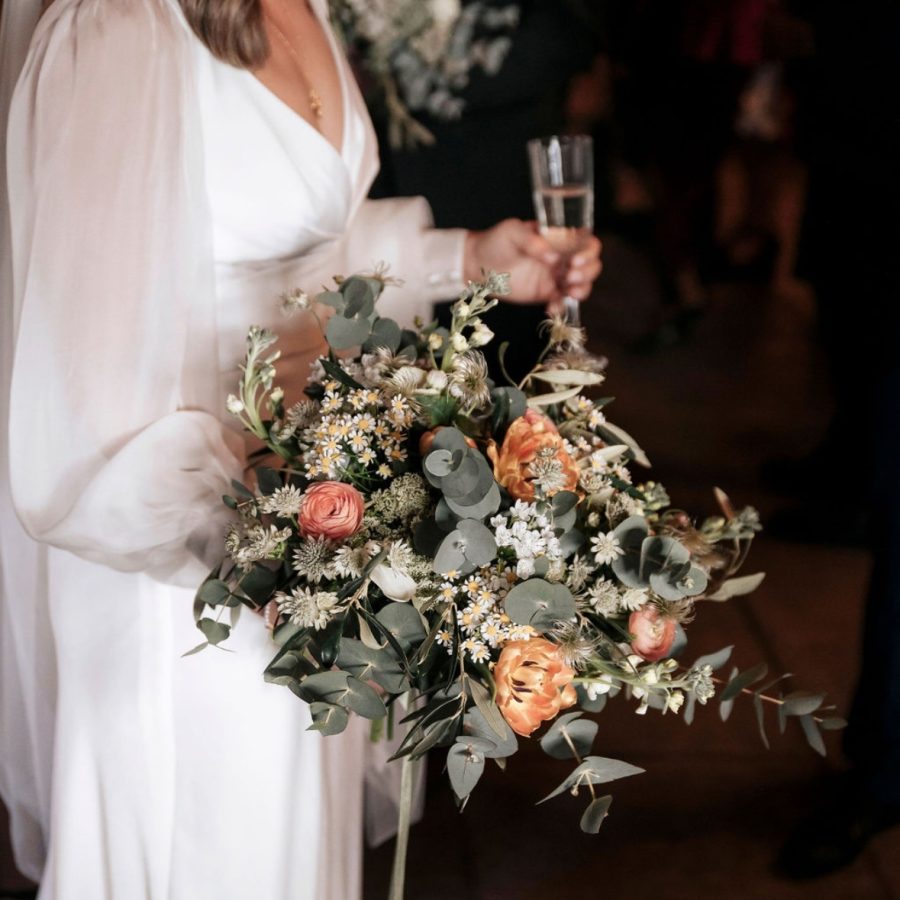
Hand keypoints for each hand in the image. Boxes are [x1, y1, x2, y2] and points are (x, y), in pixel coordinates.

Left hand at [463, 219, 601, 306]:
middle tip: (568, 276)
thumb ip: (532, 240)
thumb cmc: (495, 241)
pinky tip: (551, 308)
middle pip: (591, 264)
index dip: (588, 251)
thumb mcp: (512, 231)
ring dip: (582, 289)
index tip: (574, 260)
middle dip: (587, 272)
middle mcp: (562, 257)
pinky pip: (563, 302)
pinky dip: (562, 307)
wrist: (477, 265)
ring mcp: (555, 276)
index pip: (586, 242)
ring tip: (567, 291)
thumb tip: (553, 256)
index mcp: (558, 238)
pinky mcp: (546, 294)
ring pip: (583, 284)